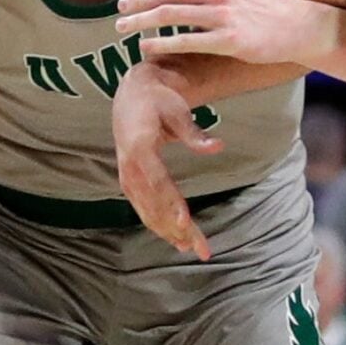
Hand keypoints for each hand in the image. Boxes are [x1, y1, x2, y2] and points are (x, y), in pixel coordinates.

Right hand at [110, 59, 222, 261]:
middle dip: (178, 229)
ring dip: (169, 233)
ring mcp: (127, 177)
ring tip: (192, 249)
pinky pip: (144, 209)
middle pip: (155, 205)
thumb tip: (218, 146)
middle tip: (201, 249)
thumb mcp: (178, 111)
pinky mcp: (129, 183)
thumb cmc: (159, 101)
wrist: (131, 95)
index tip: (187, 224)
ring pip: (148, 212)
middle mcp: (130, 167)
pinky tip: (176, 239)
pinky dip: (159, 226)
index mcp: (140, 148)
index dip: (172, 205)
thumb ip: (195, 133)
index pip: (158, 182)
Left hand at [115, 0, 331, 63]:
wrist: (290, 25)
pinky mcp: (229, 39)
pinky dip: (162, 42)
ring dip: (142, 21)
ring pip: (172, 14)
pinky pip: (188, 40)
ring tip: (123, 28)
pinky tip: (145, 46)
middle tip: (119, 11)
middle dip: (137, 2)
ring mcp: (224, 13)